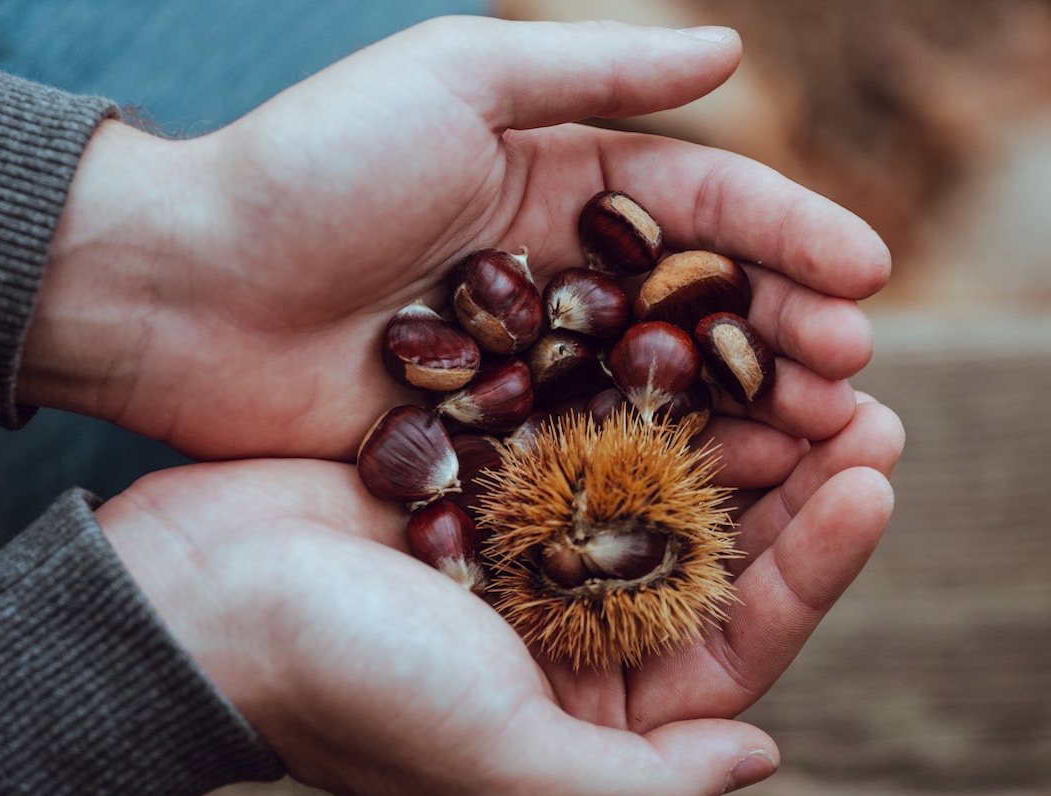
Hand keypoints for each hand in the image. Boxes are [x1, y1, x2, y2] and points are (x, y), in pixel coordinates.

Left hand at [20, 16, 888, 459]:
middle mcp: (563, 275)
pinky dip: (662, 466)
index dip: (790, 234)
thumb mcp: (457, 79)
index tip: (868, 277)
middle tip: (856, 375)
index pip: (703, 205)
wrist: (182, 287)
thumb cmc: (313, 168)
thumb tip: (735, 47)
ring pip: (664, 386)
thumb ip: (597, 69)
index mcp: (562, 181)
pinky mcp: (492, 438)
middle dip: (787, 333)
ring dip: (747, 410)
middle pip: (701, 306)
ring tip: (823, 435)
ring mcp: (532, 363)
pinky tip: (726, 492)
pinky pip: (595, 449)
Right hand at [95, 395, 901, 795]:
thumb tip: (761, 758)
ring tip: (808, 361)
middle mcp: (572, 630)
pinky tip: (695, 337)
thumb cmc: (342, 683)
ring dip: (736, 425)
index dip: (815, 564)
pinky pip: (593, 428)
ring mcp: (532, 545)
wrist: (194, 593)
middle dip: (796, 482)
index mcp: (588, 709)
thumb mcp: (498, 756)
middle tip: (868, 404)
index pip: (735, 638)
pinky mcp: (490, 475)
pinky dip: (646, 388)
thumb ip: (636, 785)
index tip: (874, 479)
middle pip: (715, 553)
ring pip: (666, 482)